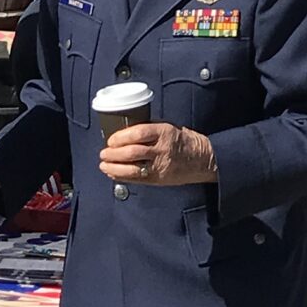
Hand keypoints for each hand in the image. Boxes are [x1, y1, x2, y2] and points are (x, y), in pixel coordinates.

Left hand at [101, 121, 216, 188]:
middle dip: (113, 154)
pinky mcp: (159, 179)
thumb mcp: (169, 127)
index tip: (111, 140)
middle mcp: (162, 149)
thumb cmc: (183, 140)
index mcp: (165, 132)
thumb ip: (149, 130)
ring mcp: (161, 166)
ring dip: (114, 167)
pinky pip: (137, 179)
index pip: (138, 133)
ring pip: (132, 168)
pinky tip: (113, 174)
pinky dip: (122, 177)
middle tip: (103, 153)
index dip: (121, 137)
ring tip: (104, 165)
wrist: (203, 158)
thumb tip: (123, 134)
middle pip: (132, 152)